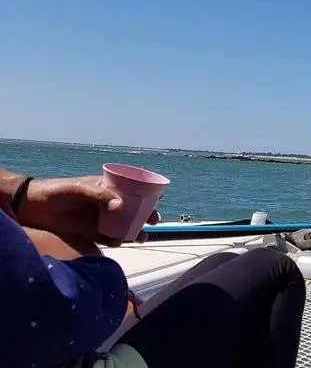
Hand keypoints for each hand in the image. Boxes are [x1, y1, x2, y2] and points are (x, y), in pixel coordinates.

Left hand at [17, 176, 161, 245]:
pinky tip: (119, 243)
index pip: (131, 189)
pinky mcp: (90, 232)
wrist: (32, 207)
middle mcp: (106, 203)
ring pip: (122, 225)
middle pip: (131, 209)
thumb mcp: (78, 188)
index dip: (146, 194)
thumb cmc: (56, 191)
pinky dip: (116, 241)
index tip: (159, 199)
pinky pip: (107, 237)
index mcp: (106, 188)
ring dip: (134, 231)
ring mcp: (99, 218)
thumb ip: (99, 196)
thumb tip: (120, 206)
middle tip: (154, 221)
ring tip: (142, 237)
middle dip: (145, 215)